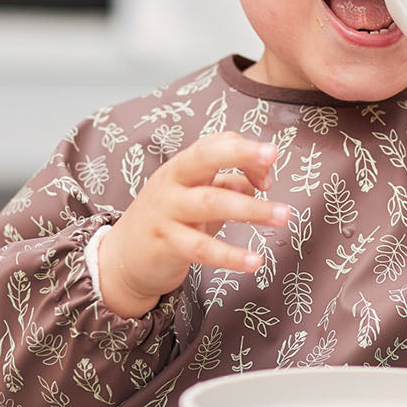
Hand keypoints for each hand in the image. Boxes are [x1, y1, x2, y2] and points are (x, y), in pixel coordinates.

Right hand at [97, 133, 287, 317]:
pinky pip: (202, 249)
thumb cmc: (169, 221)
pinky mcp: (165, 244)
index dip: (245, 152)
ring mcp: (166, 213)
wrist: (122, 258)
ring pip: (211, 203)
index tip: (269, 172)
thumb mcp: (196, 196)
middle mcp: (172, 184)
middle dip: (240, 153)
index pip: (214, 145)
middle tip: (272, 155)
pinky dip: (231, 256)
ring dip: (251, 209)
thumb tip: (259, 180)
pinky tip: (255, 262)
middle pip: (205, 157)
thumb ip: (227, 184)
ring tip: (283, 216)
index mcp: (182, 168)